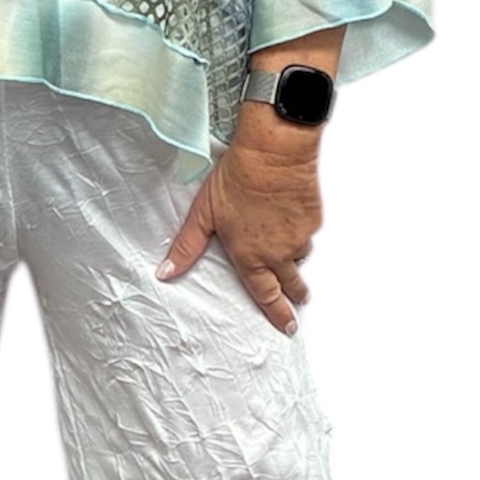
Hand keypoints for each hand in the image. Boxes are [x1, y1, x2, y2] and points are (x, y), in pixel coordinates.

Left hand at [156, 123, 320, 334]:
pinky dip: (299, 227)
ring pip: (300, 254)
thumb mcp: (203, 214)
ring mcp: (298, 236)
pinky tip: (289, 213)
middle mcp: (278, 252)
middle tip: (299, 299)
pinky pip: (308, 231)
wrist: (272, 154)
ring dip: (294, 254)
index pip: (265, 295)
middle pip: (292, 283)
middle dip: (295, 294)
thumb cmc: (237, 179)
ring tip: (286, 245)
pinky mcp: (313, 218)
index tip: (287, 326)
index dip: (277, 314)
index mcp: (250, 256)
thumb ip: (186, 247)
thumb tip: (166, 271)